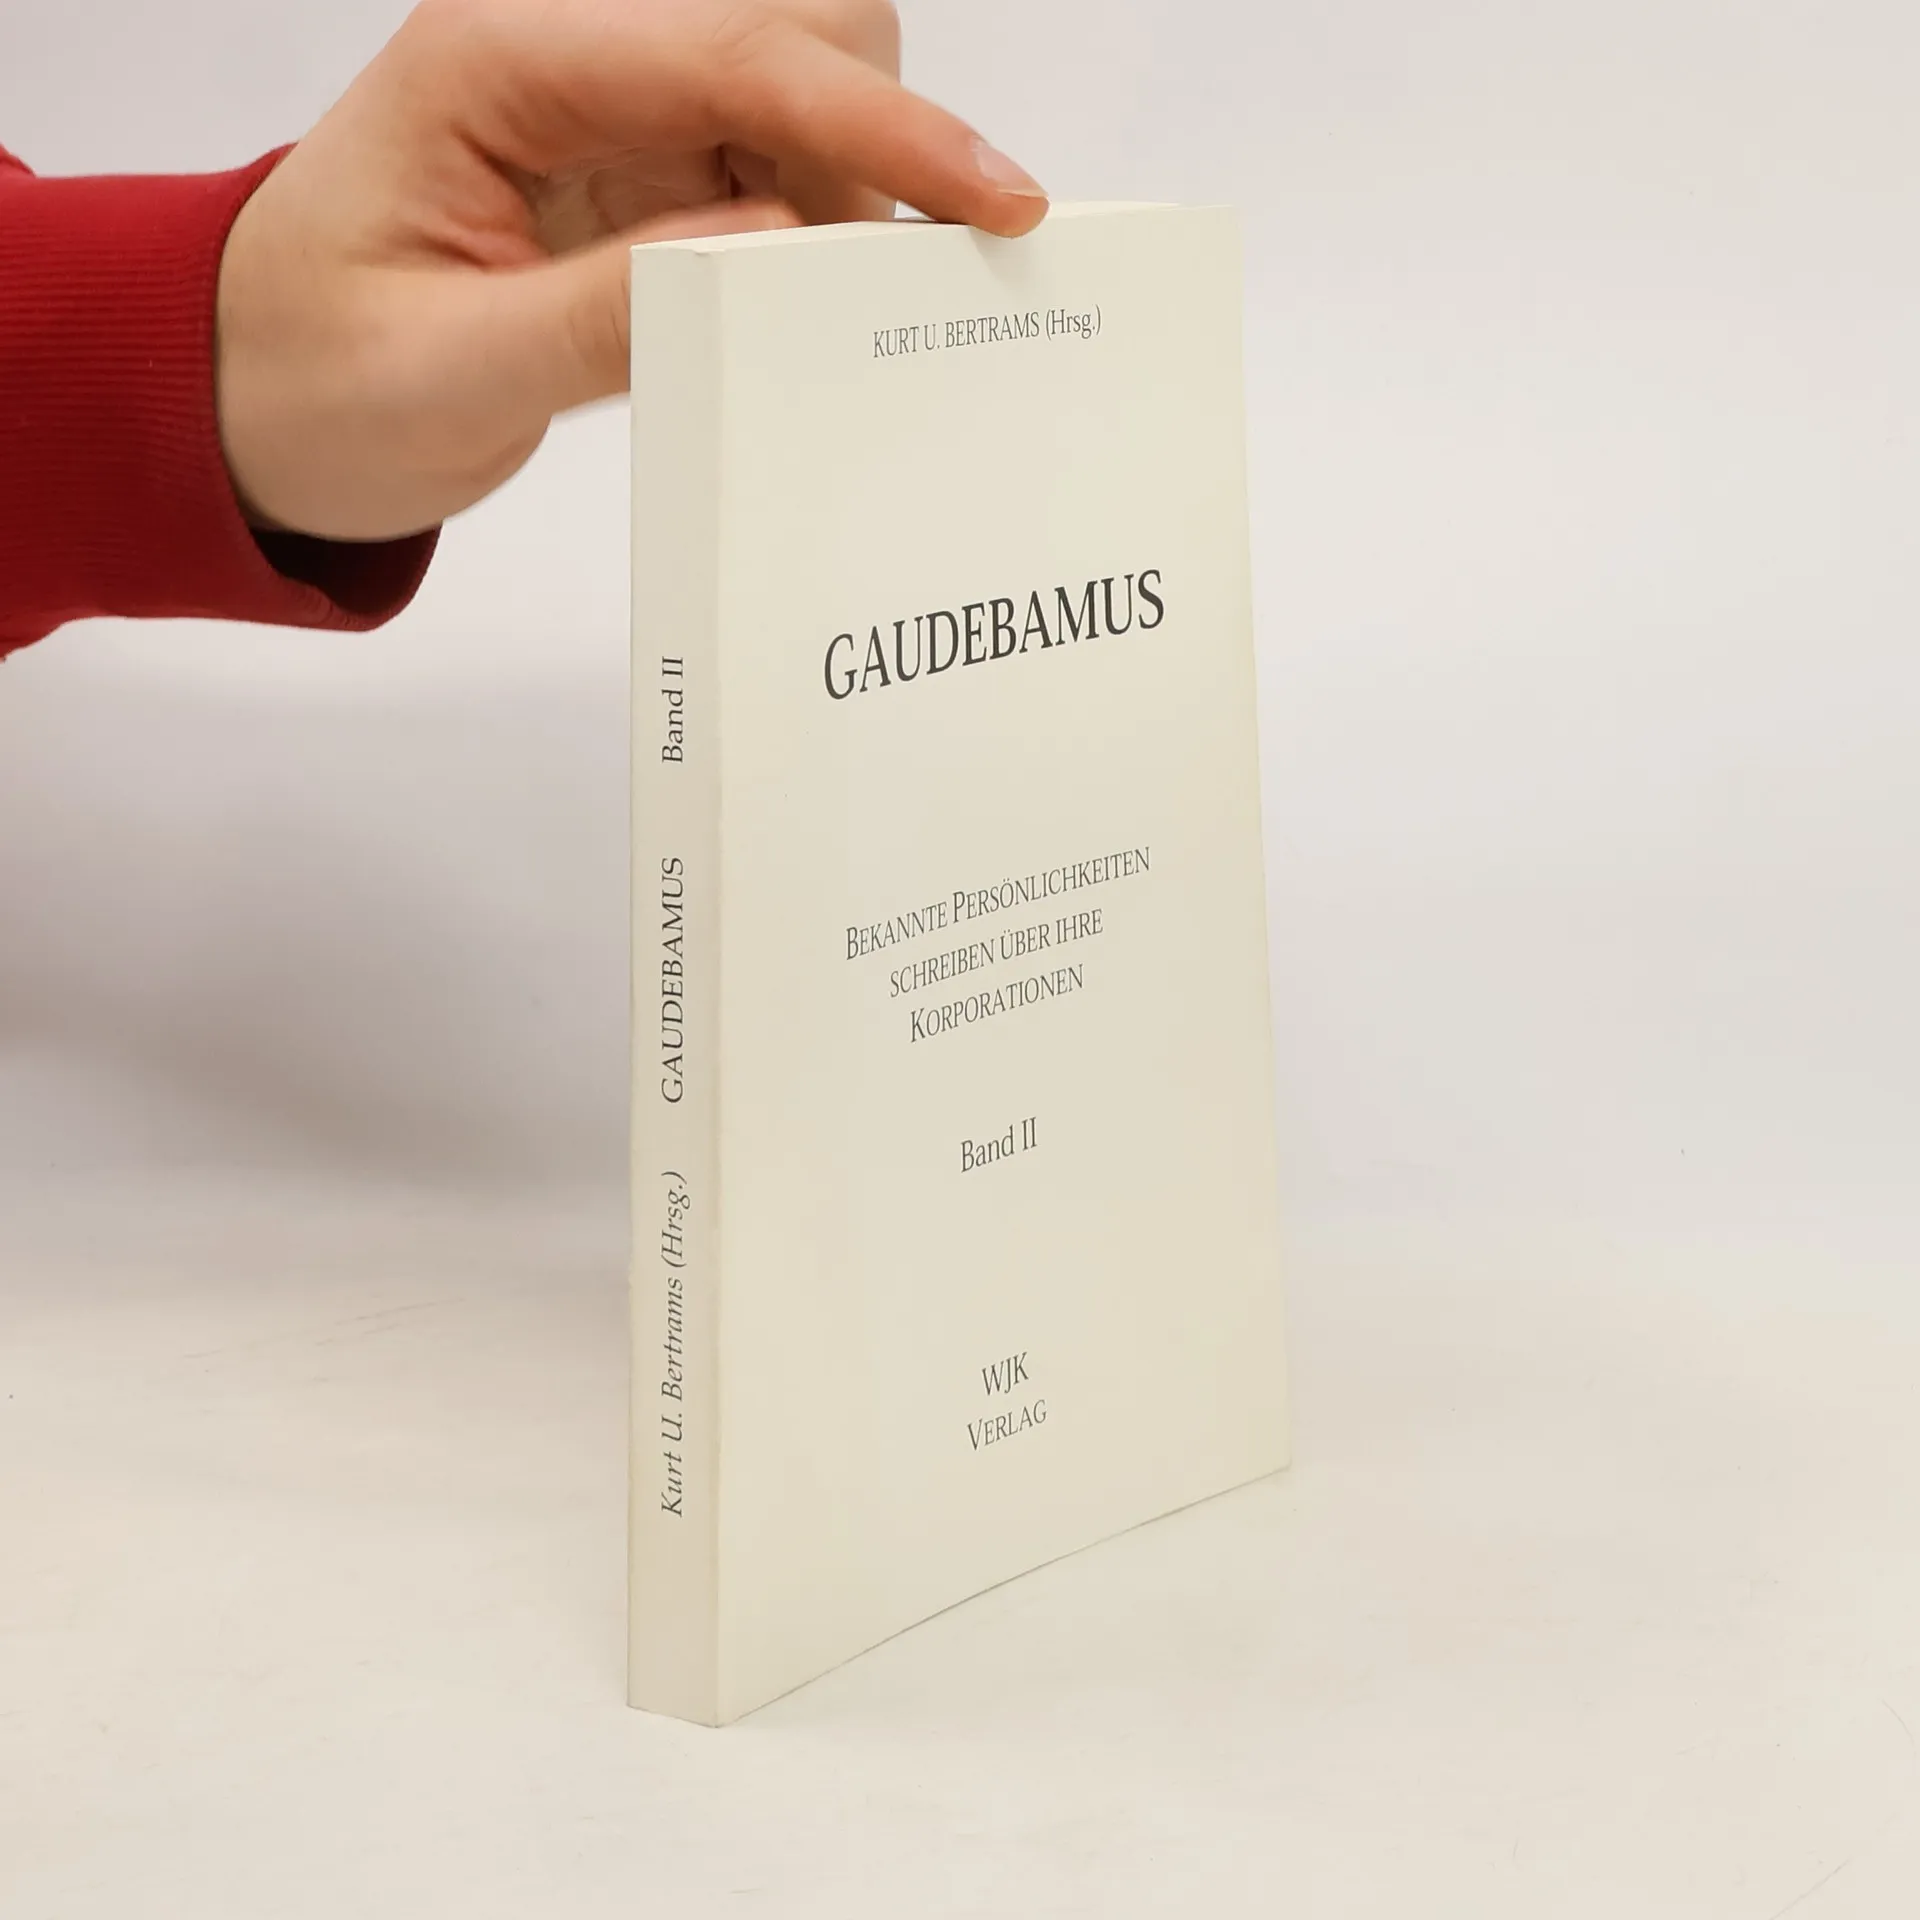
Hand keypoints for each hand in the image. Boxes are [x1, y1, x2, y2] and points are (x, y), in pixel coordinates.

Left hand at [214, 0, 1047, 541]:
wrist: (245, 403)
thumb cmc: (311, 384)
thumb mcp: (454, 372)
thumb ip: (615, 312)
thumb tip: (786, 262)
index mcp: (502, 61)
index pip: (737, 57)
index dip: (882, 127)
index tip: (995, 204)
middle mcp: (567, 55)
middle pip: (796, 28)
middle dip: (871, 143)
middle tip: (868, 287)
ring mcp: (605, 111)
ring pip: (802, 95)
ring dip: (848, 193)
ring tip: (815, 316)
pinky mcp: (631, 175)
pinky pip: (769, 173)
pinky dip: (814, 231)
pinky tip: (794, 310)